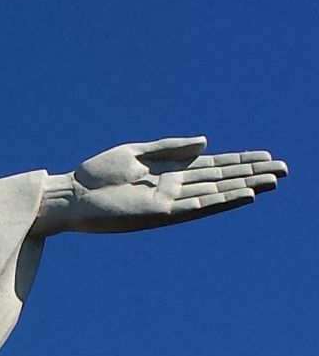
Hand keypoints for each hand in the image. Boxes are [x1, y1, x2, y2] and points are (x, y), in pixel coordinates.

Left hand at [36, 136, 286, 235]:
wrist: (70, 195)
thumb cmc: (95, 175)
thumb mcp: (134, 153)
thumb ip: (170, 148)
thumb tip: (207, 142)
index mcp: (168, 171)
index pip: (213, 165)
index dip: (240, 161)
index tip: (266, 156)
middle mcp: (174, 187)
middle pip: (222, 178)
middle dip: (252, 173)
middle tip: (285, 169)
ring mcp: (170, 201)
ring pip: (217, 192)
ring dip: (245, 186)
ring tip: (273, 181)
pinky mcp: (161, 212)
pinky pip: (199, 206)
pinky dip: (222, 200)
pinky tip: (244, 194)